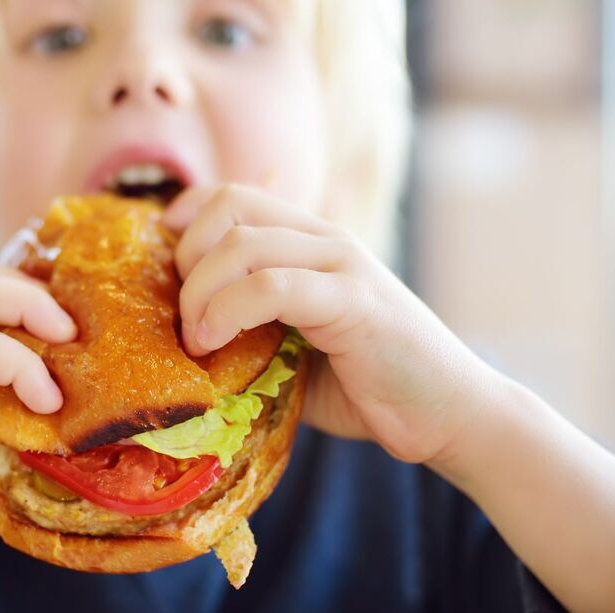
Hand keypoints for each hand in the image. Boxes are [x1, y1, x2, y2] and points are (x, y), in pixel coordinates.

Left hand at [166, 184, 495, 464]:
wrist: (450, 416)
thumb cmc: (368, 387)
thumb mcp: (294, 349)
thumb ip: (251, 326)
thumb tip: (180, 335)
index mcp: (310, 241)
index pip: (232, 195)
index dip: (184, 220)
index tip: (164, 271)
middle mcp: (325, 239)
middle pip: (227, 208)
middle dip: (186, 261)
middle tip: (183, 321)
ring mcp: (342, 265)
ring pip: (242, 243)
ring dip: (200, 293)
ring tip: (196, 340)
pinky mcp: (354, 301)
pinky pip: (272, 285)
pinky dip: (229, 311)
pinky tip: (215, 344)